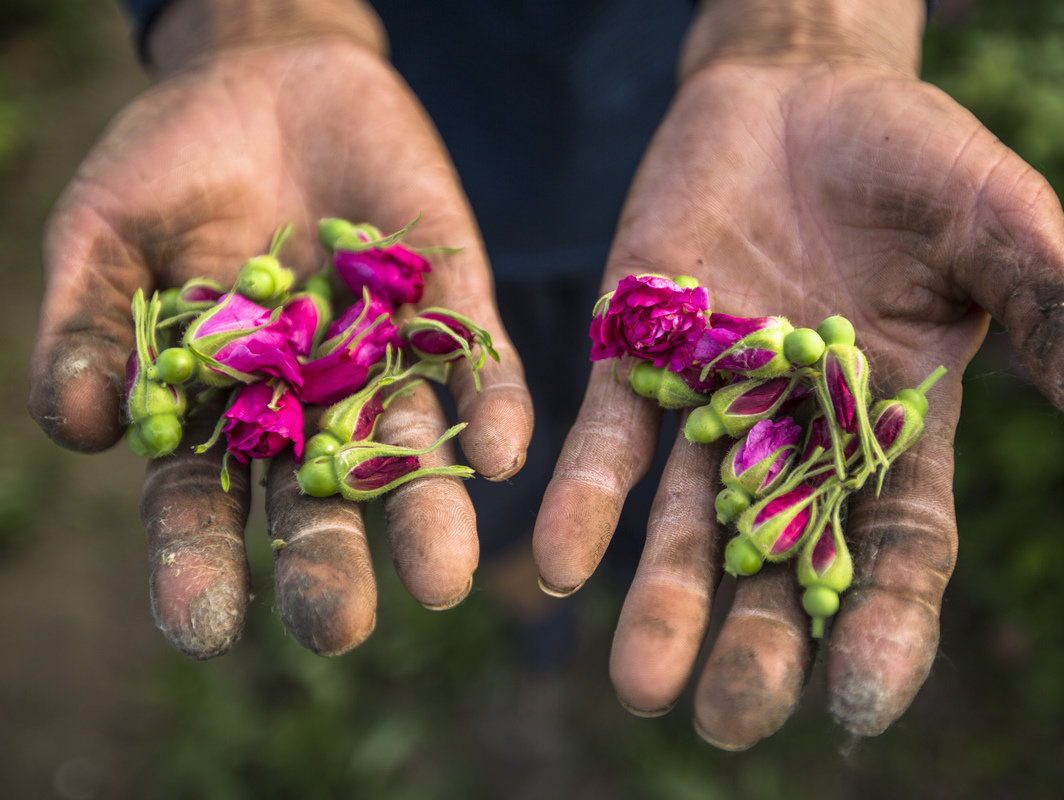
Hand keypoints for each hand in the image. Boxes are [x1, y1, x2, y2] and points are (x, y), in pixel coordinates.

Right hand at [28, 1, 531, 657]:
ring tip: (444, 580)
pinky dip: (489, 405)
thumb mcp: (105, 236)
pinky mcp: (447, 300)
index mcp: (216, 408)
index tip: (205, 629)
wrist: (264, 76)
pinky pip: (474, 361)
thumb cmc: (168, 167)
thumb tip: (83, 428)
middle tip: (339, 627)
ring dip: (426, 512)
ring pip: (405, 445)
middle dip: (326, 561)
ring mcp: (381, 354)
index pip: (202, 502)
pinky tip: (501, 454)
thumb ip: (91, 327)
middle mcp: (306, 402)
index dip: (198, 564)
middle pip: (314, 497)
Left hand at [533, 0, 1063, 747]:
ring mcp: (712, 402)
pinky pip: (609, 439)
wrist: (797, 88)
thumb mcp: (996, 223)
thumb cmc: (911, 157)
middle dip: (756, 640)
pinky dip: (585, 497)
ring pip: (688, 520)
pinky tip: (555, 561)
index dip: (882, 624)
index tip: (858, 697)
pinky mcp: (637, 356)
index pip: (895, 548)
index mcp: (897, 428)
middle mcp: (798, 437)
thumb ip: (1056, 313)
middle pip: (781, 560)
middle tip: (726, 719)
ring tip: (642, 683)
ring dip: (663, 600)